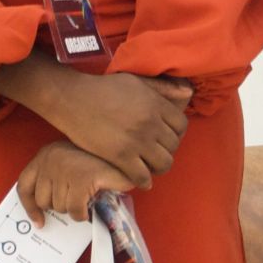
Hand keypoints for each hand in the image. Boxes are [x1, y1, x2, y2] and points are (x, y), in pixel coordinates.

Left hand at [15, 141, 133, 228]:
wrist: (128, 150)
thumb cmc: (101, 161)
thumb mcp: (70, 164)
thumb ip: (55, 179)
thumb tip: (44, 212)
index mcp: (47, 153)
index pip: (25, 185)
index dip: (29, 206)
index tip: (39, 220)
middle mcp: (52, 158)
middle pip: (43, 201)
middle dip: (62, 204)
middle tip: (79, 194)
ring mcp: (66, 168)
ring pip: (60, 207)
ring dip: (75, 207)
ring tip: (89, 192)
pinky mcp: (82, 179)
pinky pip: (75, 210)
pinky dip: (84, 212)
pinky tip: (93, 200)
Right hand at [43, 70, 191, 187]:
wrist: (75, 99)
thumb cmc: (105, 88)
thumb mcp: (138, 81)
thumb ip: (163, 88)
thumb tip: (188, 93)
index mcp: (157, 104)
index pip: (181, 125)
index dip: (176, 134)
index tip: (167, 137)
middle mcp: (151, 123)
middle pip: (173, 146)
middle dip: (167, 150)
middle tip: (156, 153)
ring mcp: (137, 141)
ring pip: (163, 163)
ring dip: (158, 167)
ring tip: (150, 166)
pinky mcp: (120, 156)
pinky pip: (142, 176)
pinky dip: (144, 181)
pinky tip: (141, 180)